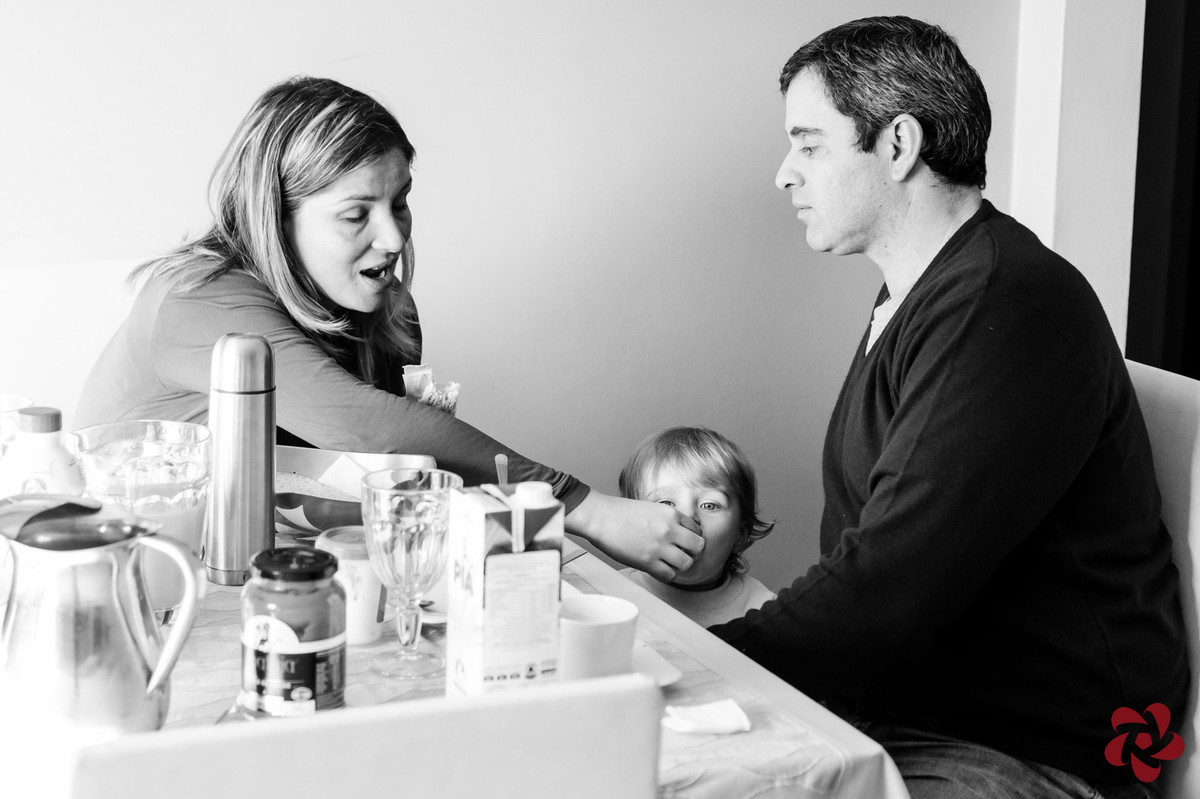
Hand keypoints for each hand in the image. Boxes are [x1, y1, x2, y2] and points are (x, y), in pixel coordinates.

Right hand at [565, 491, 703, 580]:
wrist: (600, 517)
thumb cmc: (620, 512)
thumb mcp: (651, 508)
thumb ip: (667, 519)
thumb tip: (679, 532)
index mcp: (671, 514)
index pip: (697, 530)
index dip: (692, 538)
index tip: (685, 543)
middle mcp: (670, 530)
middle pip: (699, 547)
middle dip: (693, 553)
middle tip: (683, 555)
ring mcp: (660, 546)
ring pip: (687, 564)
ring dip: (680, 566)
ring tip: (669, 563)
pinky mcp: (648, 562)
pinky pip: (669, 575)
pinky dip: (667, 575)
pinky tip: (659, 569)